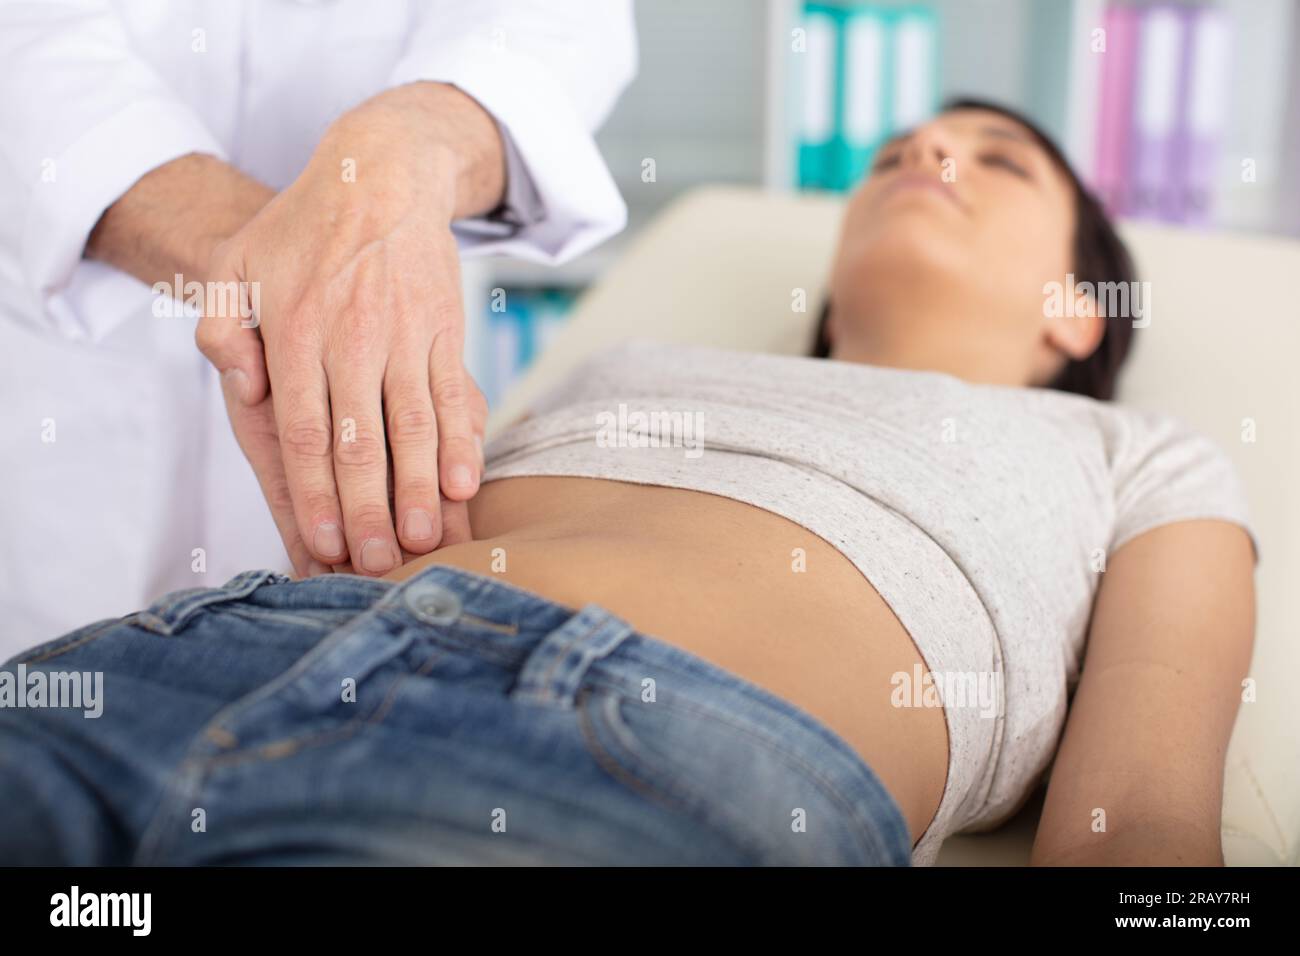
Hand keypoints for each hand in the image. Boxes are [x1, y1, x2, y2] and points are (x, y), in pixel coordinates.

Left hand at [196, 84, 503, 576]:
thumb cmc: (300, 230)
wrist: (380, 173)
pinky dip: (463, 443)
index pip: (303, 430)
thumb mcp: (235, 264)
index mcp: (295, 331)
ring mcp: (406, 335)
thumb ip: (221, 326)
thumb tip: (240, 383)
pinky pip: (456, 395)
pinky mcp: (446, 330)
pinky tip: (464, 485)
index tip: (322, 544)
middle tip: (374, 566)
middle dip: (368, 509)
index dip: (315, 492)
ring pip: (414, 426)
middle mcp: (352, 337)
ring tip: (422, 543)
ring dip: (419, 490)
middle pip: (360, 440)